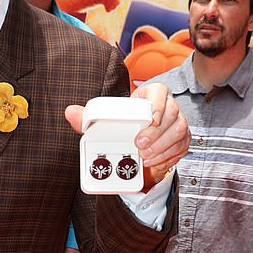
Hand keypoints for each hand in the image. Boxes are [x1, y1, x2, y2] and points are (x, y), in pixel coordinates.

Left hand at [65, 83, 190, 191]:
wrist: (138, 142)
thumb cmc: (124, 125)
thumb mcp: (105, 121)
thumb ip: (87, 117)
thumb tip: (70, 112)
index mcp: (150, 95)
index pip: (160, 91)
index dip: (158, 103)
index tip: (151, 118)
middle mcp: (168, 106)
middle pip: (172, 114)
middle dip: (156, 132)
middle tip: (139, 144)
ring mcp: (177, 122)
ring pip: (179, 131)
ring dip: (162, 146)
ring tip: (145, 156)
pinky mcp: (182, 139)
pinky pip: (181, 146)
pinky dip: (168, 156)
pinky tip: (155, 160)